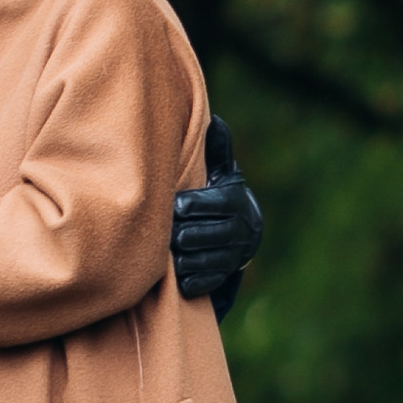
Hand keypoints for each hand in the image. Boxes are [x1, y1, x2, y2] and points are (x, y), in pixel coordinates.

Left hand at [171, 117, 262, 318]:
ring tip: (162, 248)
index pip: (207, 204)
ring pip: (194, 260)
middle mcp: (240, 231)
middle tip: (157, 230)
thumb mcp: (223, 172)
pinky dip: (184, 277)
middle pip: (195, 236)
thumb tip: (214, 120)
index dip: (184, 206)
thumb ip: (218, 150)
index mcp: (236, 201)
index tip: (170, 205)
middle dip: (174, 232)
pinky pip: (199, 282)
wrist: (244, 235)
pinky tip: (172, 271)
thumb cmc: (221, 196)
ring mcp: (232, 257)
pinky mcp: (223, 278)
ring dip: (175, 256)